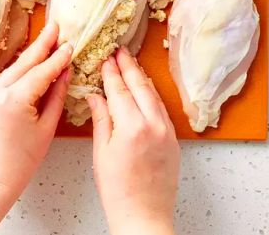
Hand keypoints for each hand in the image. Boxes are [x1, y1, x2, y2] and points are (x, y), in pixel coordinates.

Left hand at [0, 21, 71, 197]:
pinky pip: (5, 78)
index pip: (42, 72)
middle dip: (42, 44)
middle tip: (56, 26)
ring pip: (14, 68)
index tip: (71, 45)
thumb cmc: (21, 162)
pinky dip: (20, 70)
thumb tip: (65, 73)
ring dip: (31, 55)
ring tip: (47, 41)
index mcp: (15, 99)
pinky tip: (31, 63)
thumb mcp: (46, 128)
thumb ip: (56, 97)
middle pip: (25, 62)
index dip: (58, 58)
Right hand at [87, 48, 179, 234]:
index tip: (105, 59)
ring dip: (141, 77)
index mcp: (131, 127)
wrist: (144, 216)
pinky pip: (162, 108)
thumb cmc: (119, 191)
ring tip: (131, 64)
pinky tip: (144, 89)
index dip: (111, 73)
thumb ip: (101, 119)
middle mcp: (153, 125)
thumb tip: (95, 96)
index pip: (119, 91)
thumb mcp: (101, 152)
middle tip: (119, 52)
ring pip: (153, 95)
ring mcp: (167, 131)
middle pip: (139, 86)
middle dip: (128, 67)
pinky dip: (151, 94)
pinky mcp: (173, 138)